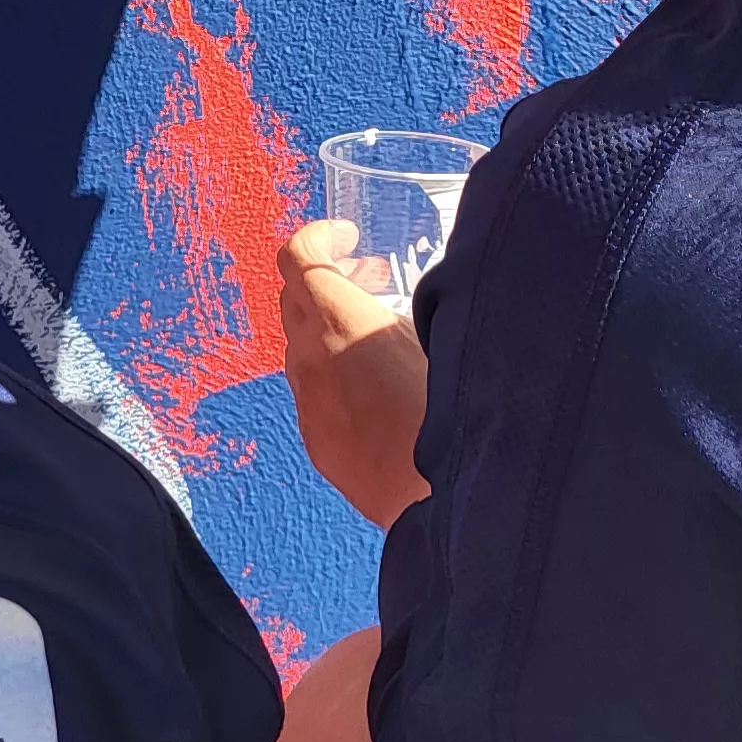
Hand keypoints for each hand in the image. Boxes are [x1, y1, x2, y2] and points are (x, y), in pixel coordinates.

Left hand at [277, 221, 431, 525]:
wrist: (434, 505)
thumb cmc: (447, 418)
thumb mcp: (446, 340)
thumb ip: (428, 304)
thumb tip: (429, 288)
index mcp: (339, 323)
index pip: (297, 257)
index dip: (320, 236)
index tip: (350, 236)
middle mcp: (310, 359)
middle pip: (295, 297)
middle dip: (330, 277)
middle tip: (373, 277)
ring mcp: (308, 404)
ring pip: (303, 346)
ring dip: (331, 326)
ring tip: (380, 331)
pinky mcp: (316, 440)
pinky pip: (314, 389)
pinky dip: (334, 369)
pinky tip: (377, 384)